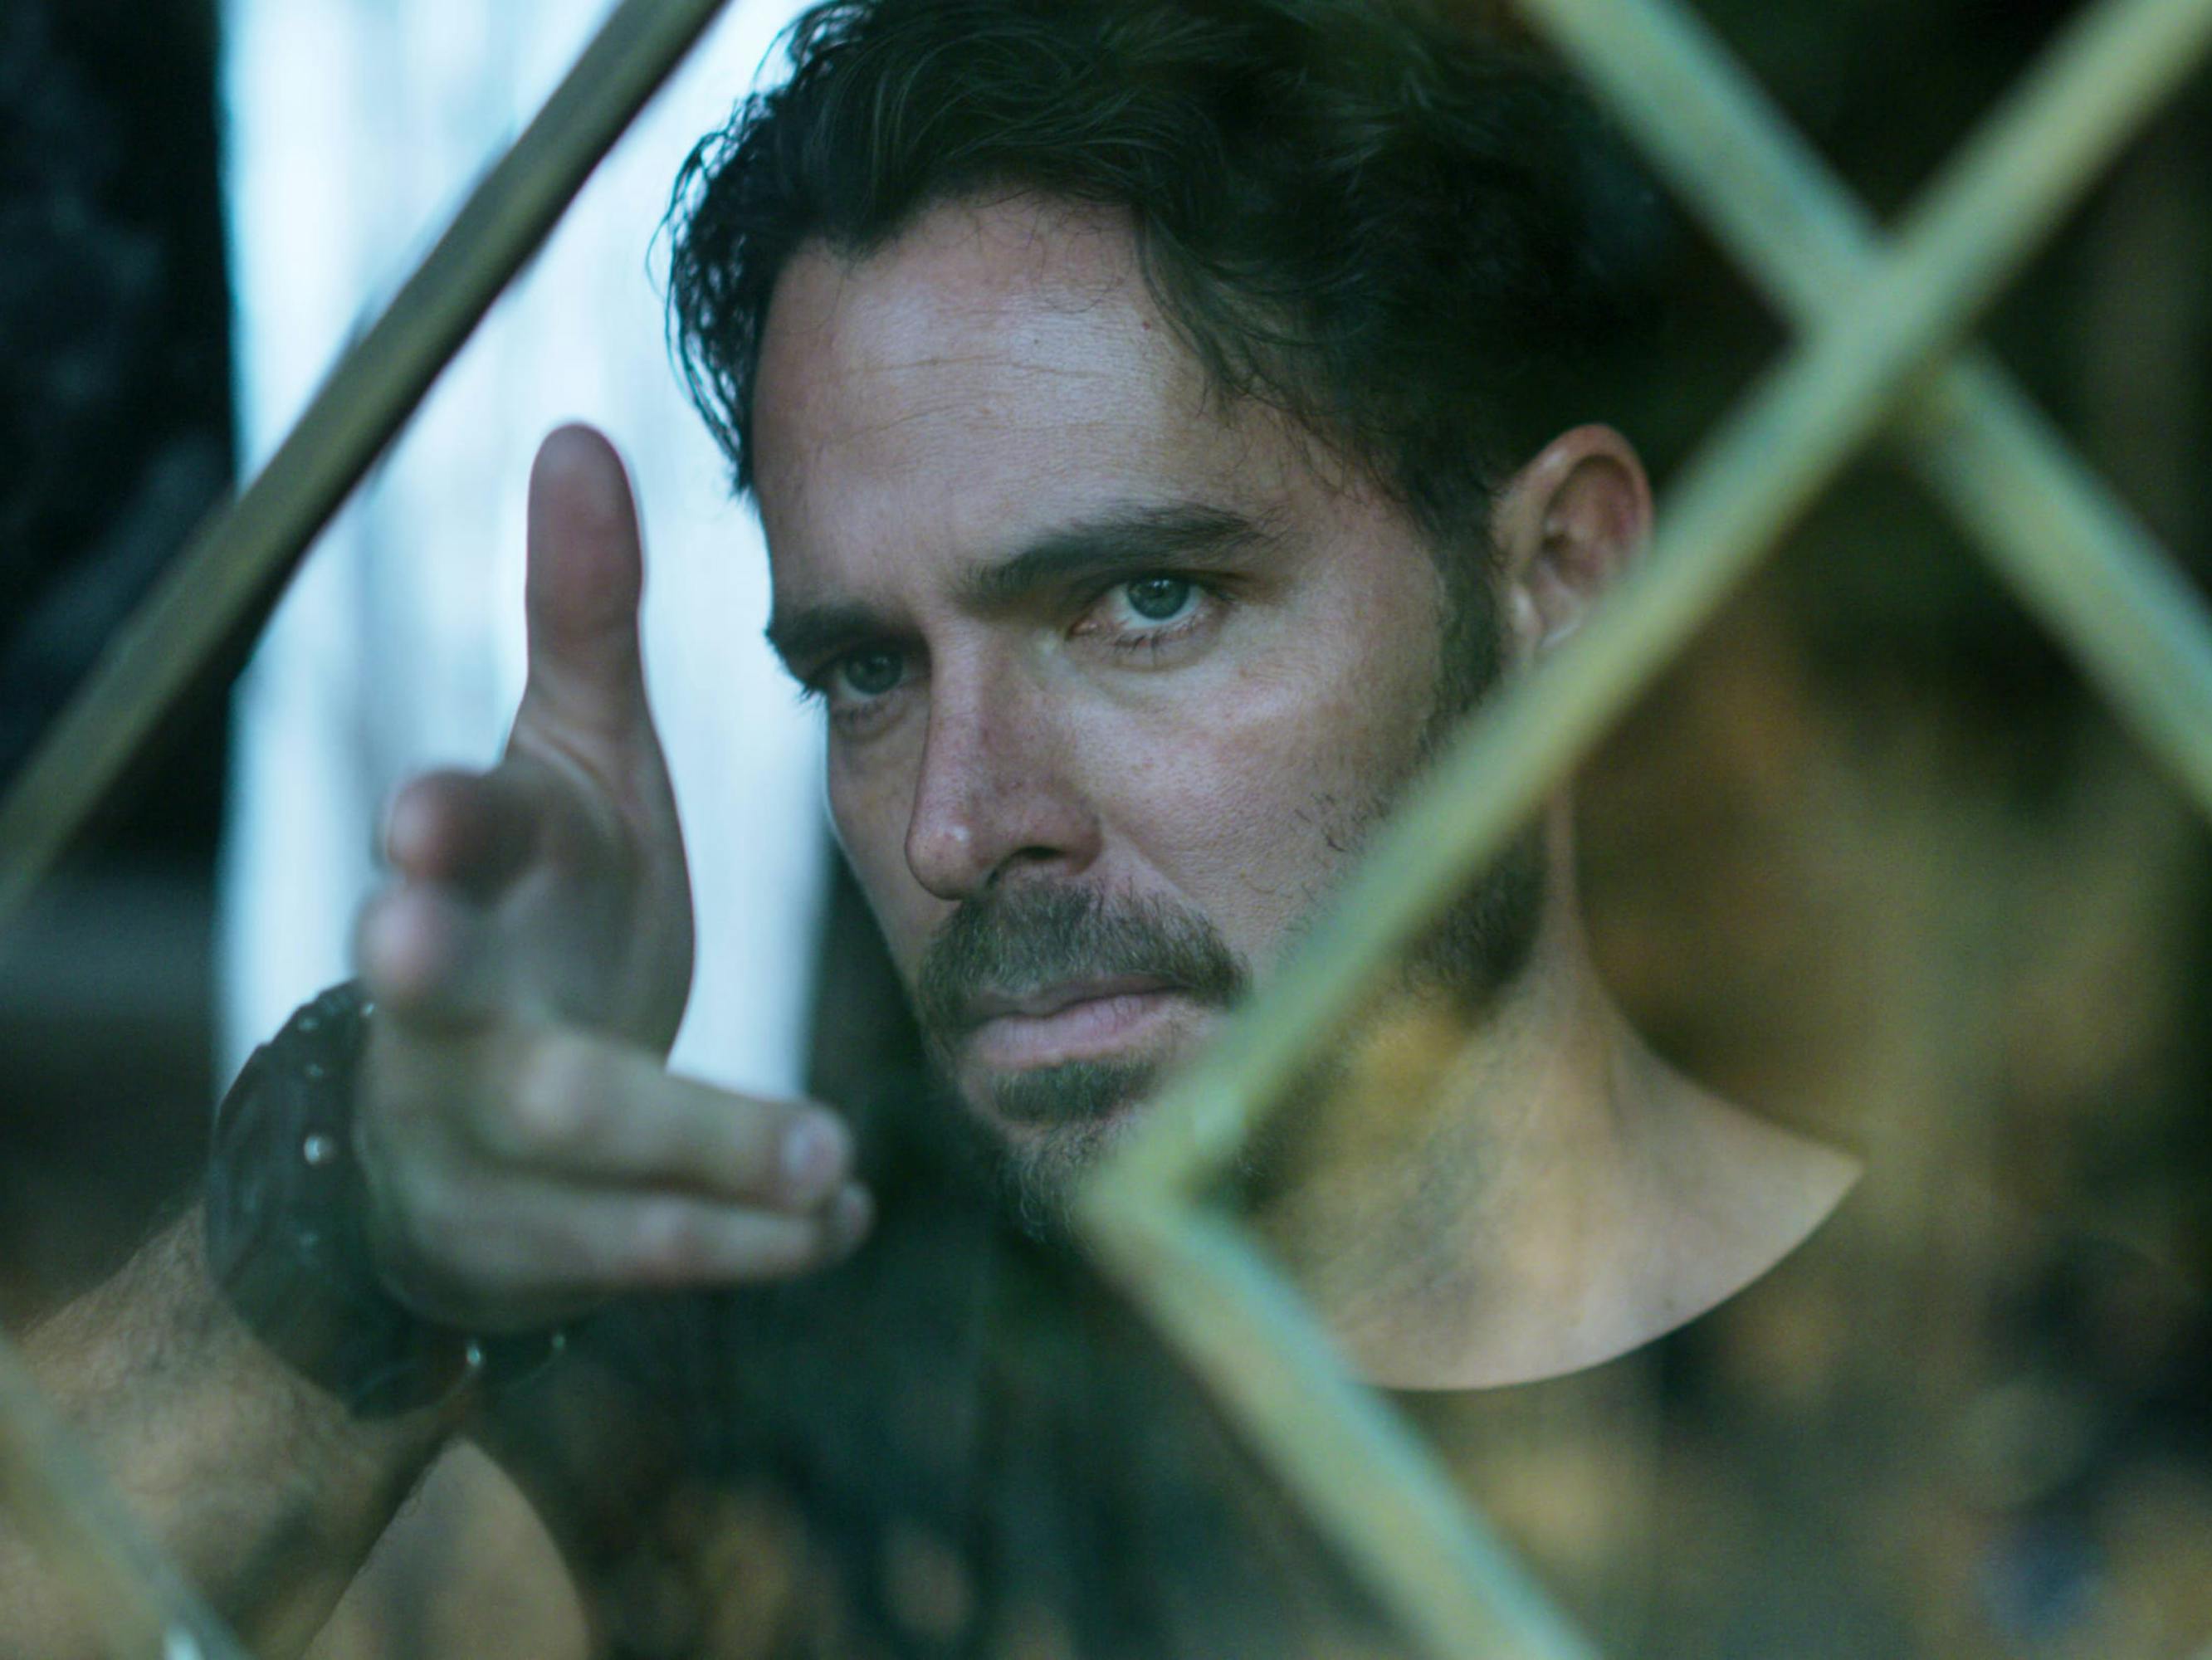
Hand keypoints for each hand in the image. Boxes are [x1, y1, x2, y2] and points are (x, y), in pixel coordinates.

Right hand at [352, 425, 866, 1331]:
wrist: (461, 1104)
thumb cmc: (542, 907)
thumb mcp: (567, 766)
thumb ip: (581, 621)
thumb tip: (578, 430)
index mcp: (471, 881)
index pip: (440, 847)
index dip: (432, 835)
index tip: (422, 823)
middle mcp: (454, 1020)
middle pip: (492, 1054)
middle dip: (574, 1080)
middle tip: (632, 1100)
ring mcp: (482, 1147)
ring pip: (583, 1179)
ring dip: (709, 1172)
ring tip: (835, 1175)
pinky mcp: (534, 1245)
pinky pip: (640, 1257)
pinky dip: (751, 1244)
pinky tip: (846, 1225)